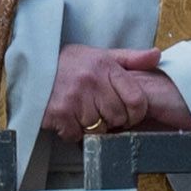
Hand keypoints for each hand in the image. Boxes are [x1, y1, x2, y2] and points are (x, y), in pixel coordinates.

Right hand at [43, 43, 190, 140]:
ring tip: (83, 113)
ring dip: (93, 127)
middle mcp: (92, 82)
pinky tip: (68, 118)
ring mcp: (74, 99)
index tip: (128, 114)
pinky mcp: (58, 113)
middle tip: (101, 113)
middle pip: (119, 118)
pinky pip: (77, 135)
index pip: (136, 100)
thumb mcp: (102, 55)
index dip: (136, 113)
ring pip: (99, 129)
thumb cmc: (71, 63)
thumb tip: (157, 55)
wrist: (33, 65)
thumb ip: (131, 59)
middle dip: (113, 120)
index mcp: (106, 67)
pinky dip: (73, 132)